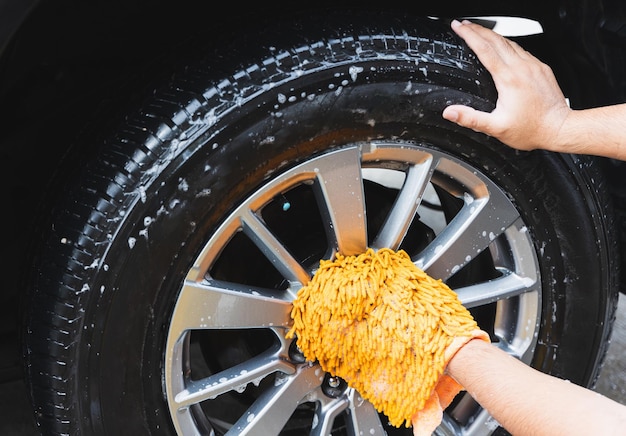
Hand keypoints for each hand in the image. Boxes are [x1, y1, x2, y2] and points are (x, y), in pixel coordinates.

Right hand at [442, 20, 571, 151]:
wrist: (559, 129)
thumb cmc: (531, 129)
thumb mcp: (495, 128)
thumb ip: (470, 119)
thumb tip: (450, 112)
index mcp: (508, 79)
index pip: (484, 49)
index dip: (469, 35)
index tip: (458, 27)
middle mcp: (522, 68)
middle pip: (496, 40)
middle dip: (477, 30)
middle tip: (464, 25)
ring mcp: (533, 66)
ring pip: (510, 42)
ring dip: (492, 35)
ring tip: (479, 32)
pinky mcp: (541, 68)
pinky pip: (522, 50)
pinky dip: (507, 44)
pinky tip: (503, 46)